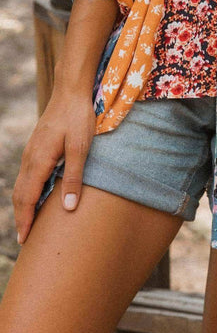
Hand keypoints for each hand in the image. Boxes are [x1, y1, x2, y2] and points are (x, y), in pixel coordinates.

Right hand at [12, 91, 95, 244]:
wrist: (70, 92)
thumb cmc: (78, 118)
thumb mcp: (81, 148)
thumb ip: (74, 178)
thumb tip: (68, 208)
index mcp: (39, 161)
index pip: (27, 198)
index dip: (25, 220)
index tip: (23, 240)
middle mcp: (30, 158)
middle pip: (20, 194)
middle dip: (20, 217)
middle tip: (24, 239)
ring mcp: (31, 151)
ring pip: (21, 184)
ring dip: (22, 205)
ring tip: (27, 222)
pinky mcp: (36, 147)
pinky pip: (26, 175)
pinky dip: (26, 191)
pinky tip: (35, 196)